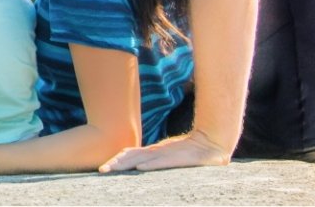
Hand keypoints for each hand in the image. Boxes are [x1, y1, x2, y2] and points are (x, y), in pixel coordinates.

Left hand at [98, 129, 231, 171]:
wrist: (213, 143)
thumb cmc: (192, 153)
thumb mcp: (171, 157)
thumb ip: (158, 160)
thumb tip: (141, 166)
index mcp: (155, 152)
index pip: (132, 154)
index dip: (118, 160)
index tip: (104, 166)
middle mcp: (158, 151)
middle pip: (132, 156)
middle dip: (116, 163)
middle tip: (101, 170)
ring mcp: (167, 154)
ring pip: (143, 159)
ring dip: (127, 165)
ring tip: (112, 169)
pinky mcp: (178, 158)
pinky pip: (163, 162)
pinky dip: (151, 165)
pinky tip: (140, 168)